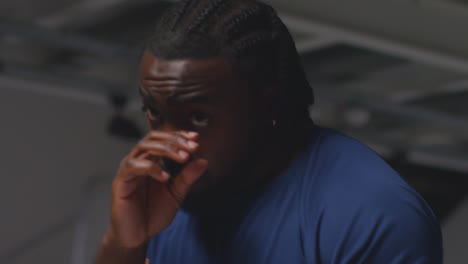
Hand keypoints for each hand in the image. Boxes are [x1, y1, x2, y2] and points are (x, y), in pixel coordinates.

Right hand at [105, 131, 207, 247]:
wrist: (137, 236)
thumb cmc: (153, 213)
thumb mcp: (176, 194)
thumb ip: (187, 178)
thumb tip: (203, 160)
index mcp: (150, 160)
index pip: (163, 139)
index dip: (179, 135)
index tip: (196, 138)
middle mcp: (138, 161)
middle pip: (153, 138)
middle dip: (175, 140)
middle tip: (192, 147)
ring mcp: (128, 170)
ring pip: (144, 147)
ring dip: (165, 149)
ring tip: (183, 158)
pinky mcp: (121, 182)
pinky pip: (133, 167)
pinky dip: (151, 168)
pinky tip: (165, 177)